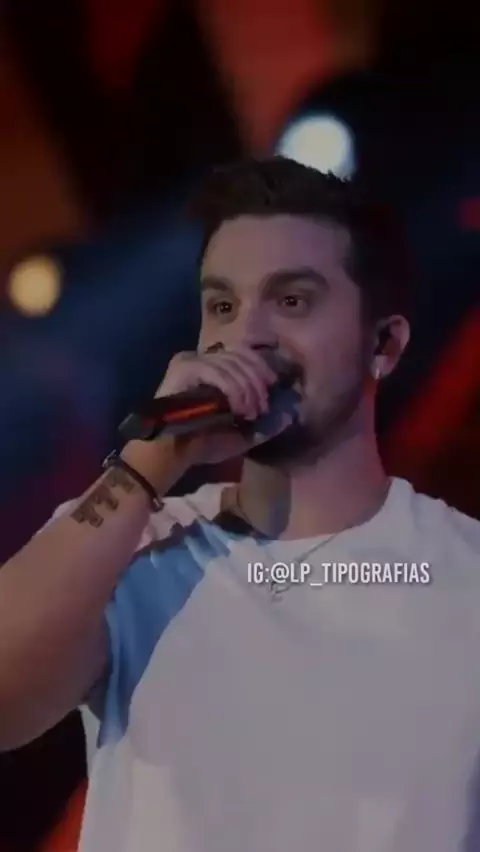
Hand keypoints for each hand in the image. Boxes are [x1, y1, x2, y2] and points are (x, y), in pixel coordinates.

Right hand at [153, 345, 292, 465]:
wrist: (172, 455)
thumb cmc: (202, 445)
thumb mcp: (242, 435)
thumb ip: (265, 424)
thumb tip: (291, 414)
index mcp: (212, 368)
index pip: (243, 352)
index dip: (261, 366)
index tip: (273, 385)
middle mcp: (200, 358)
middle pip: (240, 355)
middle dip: (257, 381)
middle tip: (262, 408)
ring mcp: (190, 360)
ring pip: (231, 363)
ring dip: (247, 389)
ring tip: (250, 413)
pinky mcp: (183, 367)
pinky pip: (216, 370)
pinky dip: (232, 389)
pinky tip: (237, 409)